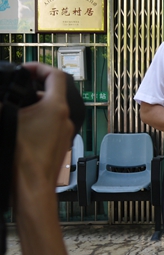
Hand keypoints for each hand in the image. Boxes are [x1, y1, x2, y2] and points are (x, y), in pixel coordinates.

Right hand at [14, 63, 73, 206]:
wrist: (33, 187)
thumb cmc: (23, 158)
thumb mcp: (6, 121)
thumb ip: (2, 104)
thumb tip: (1, 100)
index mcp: (56, 106)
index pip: (55, 74)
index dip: (39, 67)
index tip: (24, 69)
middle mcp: (65, 117)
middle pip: (53, 91)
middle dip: (33, 88)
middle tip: (16, 88)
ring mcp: (65, 131)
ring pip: (52, 109)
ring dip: (34, 105)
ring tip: (15, 109)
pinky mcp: (61, 143)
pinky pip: (51, 124)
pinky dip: (37, 120)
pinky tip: (20, 128)